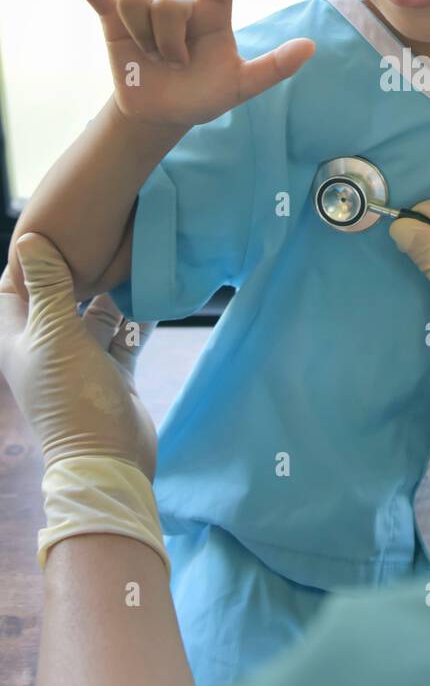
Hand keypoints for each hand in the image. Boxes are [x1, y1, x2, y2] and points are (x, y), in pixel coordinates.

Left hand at [0, 233, 158, 477]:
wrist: (110, 459)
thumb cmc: (72, 396)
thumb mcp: (55, 334)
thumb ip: (46, 286)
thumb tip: (29, 238)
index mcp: (20, 336)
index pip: (16, 285)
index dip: (31, 257)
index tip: (59, 225)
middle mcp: (48, 343)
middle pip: (60, 294)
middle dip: (81, 266)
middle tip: (106, 231)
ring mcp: (83, 356)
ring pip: (97, 310)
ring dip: (114, 288)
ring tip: (137, 253)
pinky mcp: (114, 367)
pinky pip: (125, 330)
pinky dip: (138, 312)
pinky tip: (156, 288)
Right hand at [53, 0, 315, 128]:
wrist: (163, 114)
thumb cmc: (205, 96)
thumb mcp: (241, 86)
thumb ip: (273, 68)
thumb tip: (311, 47)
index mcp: (213, 13)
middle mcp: (180, 3)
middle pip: (170, 1)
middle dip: (171, 41)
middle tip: (176, 64)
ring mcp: (146, 10)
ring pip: (139, 1)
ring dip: (145, 38)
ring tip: (154, 57)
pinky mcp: (114, 20)